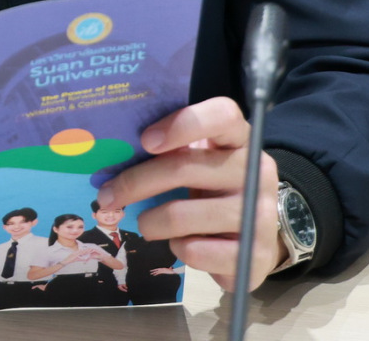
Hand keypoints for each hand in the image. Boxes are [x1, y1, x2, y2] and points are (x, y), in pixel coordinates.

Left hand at [95, 97, 280, 292]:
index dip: (183, 124)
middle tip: (108, 195)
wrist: (255, 236)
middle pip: (185, 168)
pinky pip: (195, 250)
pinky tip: (179, 242)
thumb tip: (116, 151)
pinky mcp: (255, 254)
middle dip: (136, 182)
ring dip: (150, 221)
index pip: (223, 115)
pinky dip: (177, 247)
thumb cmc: (214, 188)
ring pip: (182, 215)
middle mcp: (257, 171)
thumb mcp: (200, 160)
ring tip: (145, 224)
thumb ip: (173, 148)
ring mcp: (259, 213)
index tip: (146, 140)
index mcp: (240, 139)